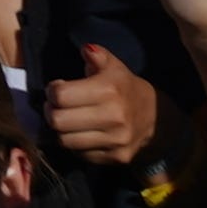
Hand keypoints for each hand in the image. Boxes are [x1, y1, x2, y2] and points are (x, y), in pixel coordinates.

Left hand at [39, 48, 162, 171]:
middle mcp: (113, 117)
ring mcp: (115, 140)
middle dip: (50, 112)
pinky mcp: (115, 158)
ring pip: (65, 141)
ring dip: (59, 131)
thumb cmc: (125, 88)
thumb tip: (85, 49)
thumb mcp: (114, 67)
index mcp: (109, 90)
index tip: (55, 89)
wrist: (156, 118)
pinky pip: (80, 154)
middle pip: (58, 121)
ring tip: (64, 120)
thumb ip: (97, 55)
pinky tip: (80, 133)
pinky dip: (74, 144)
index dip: (52, 92)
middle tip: (54, 106)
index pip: (61, 96)